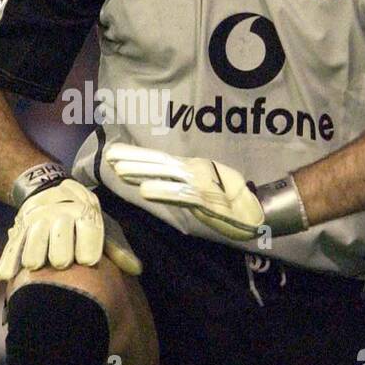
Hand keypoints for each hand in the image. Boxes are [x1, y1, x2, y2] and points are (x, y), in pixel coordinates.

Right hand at [0, 178, 141, 280]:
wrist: (49, 190)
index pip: (87, 229)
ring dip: (35, 257)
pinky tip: (6, 276)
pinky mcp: (19, 229)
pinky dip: (8, 261)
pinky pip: (12, 247)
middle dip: (61, 254)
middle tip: (63, 263)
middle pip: (59, 239)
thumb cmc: (84, 217)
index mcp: (85, 212)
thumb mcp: (104, 226)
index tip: (87, 261)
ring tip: (37, 268)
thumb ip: (118, 249)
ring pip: (34, 243)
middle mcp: (60, 215)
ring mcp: (36, 222)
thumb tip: (136, 270)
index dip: (87, 246)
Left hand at [105, 143, 262, 239]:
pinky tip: (146, 191)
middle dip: (133, 159)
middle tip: (109, 156)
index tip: (113, 152)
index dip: (136, 155)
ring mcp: (201, 184)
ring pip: (167, 175)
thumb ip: (178, 183)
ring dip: (143, 172)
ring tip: (120, 171)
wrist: (255, 212)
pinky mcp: (207, 199)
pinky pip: (182, 195)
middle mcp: (194, 170)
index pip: (159, 159)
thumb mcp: (199, 189)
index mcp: (191, 167)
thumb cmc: (226, 201)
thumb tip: (149, 181)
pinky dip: (164, 191)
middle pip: (159, 162)